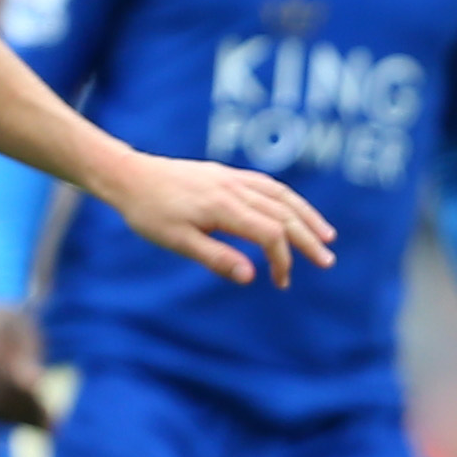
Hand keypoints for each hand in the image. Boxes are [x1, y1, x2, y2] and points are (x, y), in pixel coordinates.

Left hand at [100, 153, 335, 287]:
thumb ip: (216, 258)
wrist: (129, 175)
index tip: (281, 281)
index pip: (269, 233)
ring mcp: (232, 178)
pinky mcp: (226, 174)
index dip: (282, 259)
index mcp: (223, 207)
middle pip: (283, 213)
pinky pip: (267, 185)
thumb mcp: (177, 241)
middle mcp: (234, 188)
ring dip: (306, 215)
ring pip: (281, 195)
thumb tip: (250, 277)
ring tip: (326, 234)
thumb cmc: (149, 212)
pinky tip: (294, 211)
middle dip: (308, 238)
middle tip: (328, 261)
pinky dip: (288, 200)